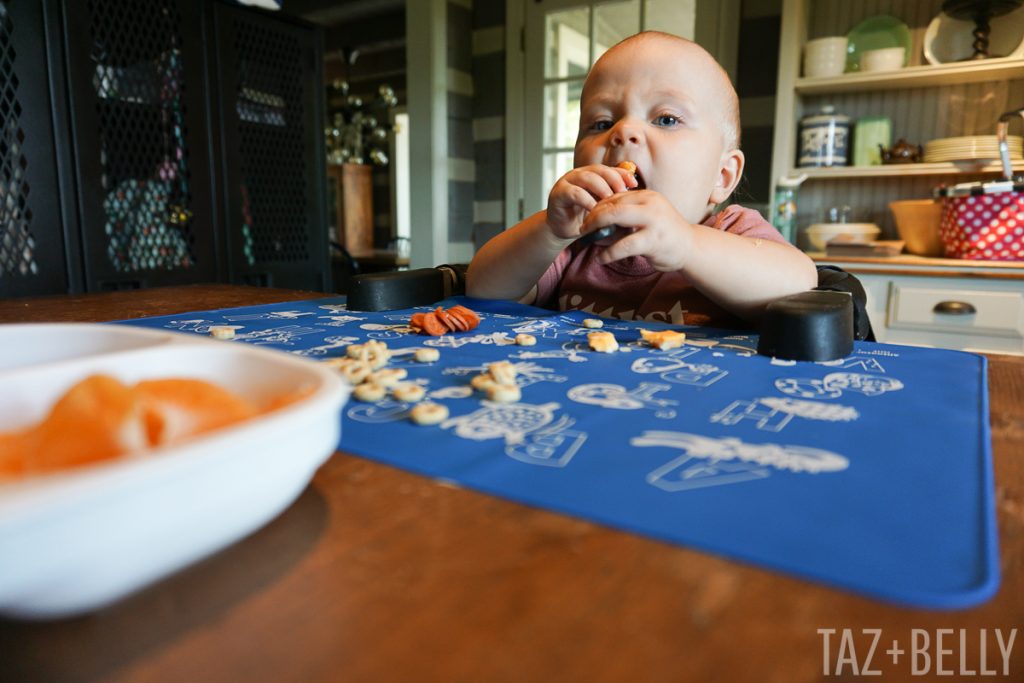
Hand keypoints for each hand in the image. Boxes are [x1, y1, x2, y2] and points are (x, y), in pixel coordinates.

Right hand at [545, 164, 637, 239]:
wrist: (565, 230)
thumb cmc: (586, 218)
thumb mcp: (604, 207)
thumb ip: (615, 199)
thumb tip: (637, 196)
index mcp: (592, 175)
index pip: (610, 169)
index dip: (623, 174)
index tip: (634, 184)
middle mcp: (579, 174)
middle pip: (599, 170)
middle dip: (613, 179)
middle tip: (623, 192)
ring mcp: (567, 182)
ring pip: (586, 177)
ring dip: (600, 188)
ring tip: (609, 200)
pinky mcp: (558, 193)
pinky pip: (574, 193)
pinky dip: (586, 200)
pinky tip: (594, 210)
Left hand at [579, 190, 695, 271]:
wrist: (690, 247)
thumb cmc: (664, 234)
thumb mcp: (646, 218)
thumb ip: (626, 217)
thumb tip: (596, 223)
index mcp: (647, 196)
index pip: (615, 197)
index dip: (597, 207)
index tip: (587, 218)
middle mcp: (650, 204)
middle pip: (613, 204)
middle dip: (594, 216)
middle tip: (583, 228)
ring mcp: (653, 221)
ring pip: (617, 218)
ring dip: (597, 230)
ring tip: (588, 240)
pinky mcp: (654, 240)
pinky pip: (624, 245)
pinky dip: (609, 252)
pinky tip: (601, 258)